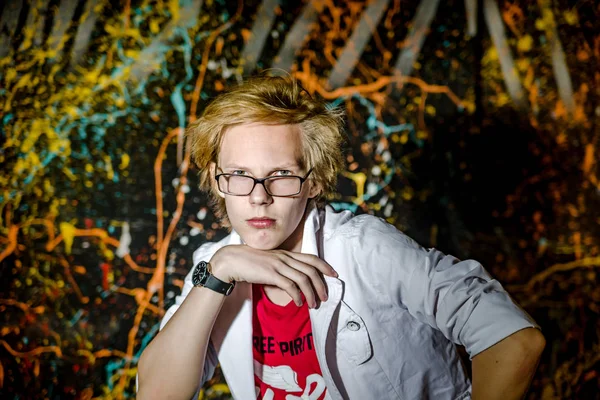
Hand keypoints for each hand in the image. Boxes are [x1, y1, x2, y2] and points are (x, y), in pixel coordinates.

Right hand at [209, 245, 337, 307]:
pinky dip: (297, 296)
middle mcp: (285, 257)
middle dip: (321, 284)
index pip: (311, 258)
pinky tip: (299, 303)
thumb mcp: (270, 262)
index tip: (334, 274)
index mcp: (287, 254)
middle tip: (325, 296)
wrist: (232, 260)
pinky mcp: (271, 274)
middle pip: (311, 269)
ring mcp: (278, 265)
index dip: (325, 265)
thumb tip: (293, 282)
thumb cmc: (250, 263)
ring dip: (311, 293)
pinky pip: (290, 286)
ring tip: (314, 305)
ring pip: (303, 279)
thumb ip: (282, 268)